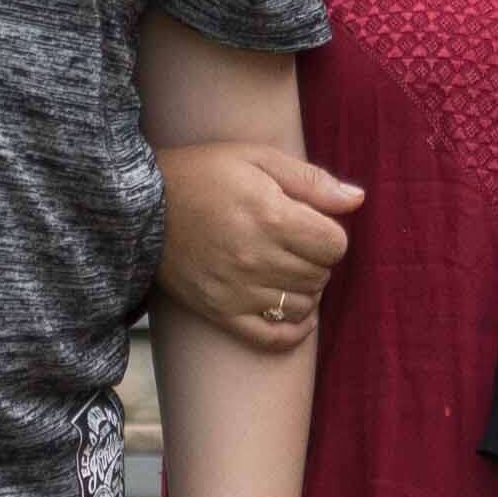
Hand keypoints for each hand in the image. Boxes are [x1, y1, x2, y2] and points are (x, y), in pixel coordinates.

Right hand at [157, 142, 358, 352]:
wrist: (140, 206)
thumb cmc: (203, 173)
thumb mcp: (258, 158)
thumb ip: (311, 180)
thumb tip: (357, 199)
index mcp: (271, 216)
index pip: (335, 245)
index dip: (331, 234)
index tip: (313, 224)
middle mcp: (257, 258)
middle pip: (321, 275)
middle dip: (318, 259)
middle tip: (297, 243)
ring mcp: (238, 290)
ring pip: (303, 306)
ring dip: (306, 290)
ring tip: (288, 269)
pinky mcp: (221, 312)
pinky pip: (272, 337)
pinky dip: (293, 331)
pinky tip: (297, 315)